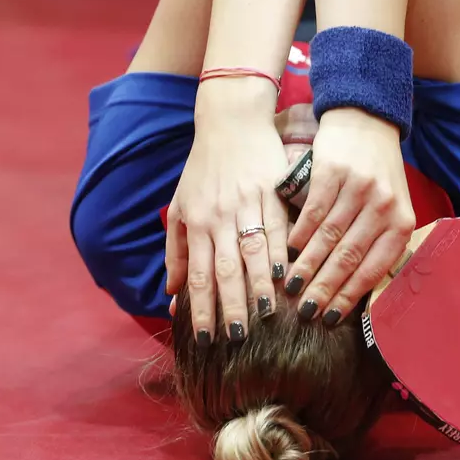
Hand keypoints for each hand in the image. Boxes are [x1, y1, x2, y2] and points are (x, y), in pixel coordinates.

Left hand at [165, 113, 288, 342]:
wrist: (231, 121)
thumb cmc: (203, 169)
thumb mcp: (181, 206)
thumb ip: (176, 251)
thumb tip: (172, 294)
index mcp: (197, 221)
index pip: (198, 274)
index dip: (201, 308)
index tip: (206, 338)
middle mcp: (220, 215)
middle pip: (225, 269)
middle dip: (230, 305)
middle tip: (237, 338)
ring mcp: (248, 203)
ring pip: (253, 251)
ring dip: (259, 285)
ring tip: (266, 315)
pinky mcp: (273, 190)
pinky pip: (279, 226)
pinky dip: (282, 251)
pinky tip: (287, 274)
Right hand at [285, 107, 415, 323]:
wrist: (367, 120)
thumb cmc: (377, 173)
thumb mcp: (390, 207)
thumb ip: (377, 243)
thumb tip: (352, 291)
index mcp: (401, 222)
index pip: (374, 268)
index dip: (349, 296)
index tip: (329, 317)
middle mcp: (384, 206)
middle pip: (349, 256)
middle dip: (324, 288)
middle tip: (304, 311)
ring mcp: (359, 187)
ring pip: (329, 237)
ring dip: (307, 266)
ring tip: (291, 287)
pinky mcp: (334, 170)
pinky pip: (314, 211)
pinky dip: (300, 235)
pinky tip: (290, 251)